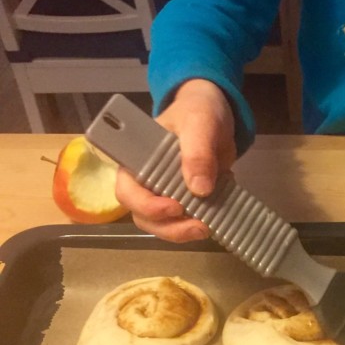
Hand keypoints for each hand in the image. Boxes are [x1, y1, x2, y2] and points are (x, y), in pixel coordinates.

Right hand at [115, 79, 236, 242]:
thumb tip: (199, 189)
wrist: (217, 116)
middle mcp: (145, 181)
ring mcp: (164, 194)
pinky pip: (184, 223)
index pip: (127, 189)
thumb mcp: (200, 123)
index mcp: (136, 159)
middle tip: (199, 226)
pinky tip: (216, 219)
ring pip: (162, 225)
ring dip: (182, 233)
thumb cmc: (198, 112)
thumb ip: (197, 151)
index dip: (144, 205)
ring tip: (207, 228)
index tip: (174, 207)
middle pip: (143, 215)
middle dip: (168, 227)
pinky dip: (197, 226)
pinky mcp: (185, 202)